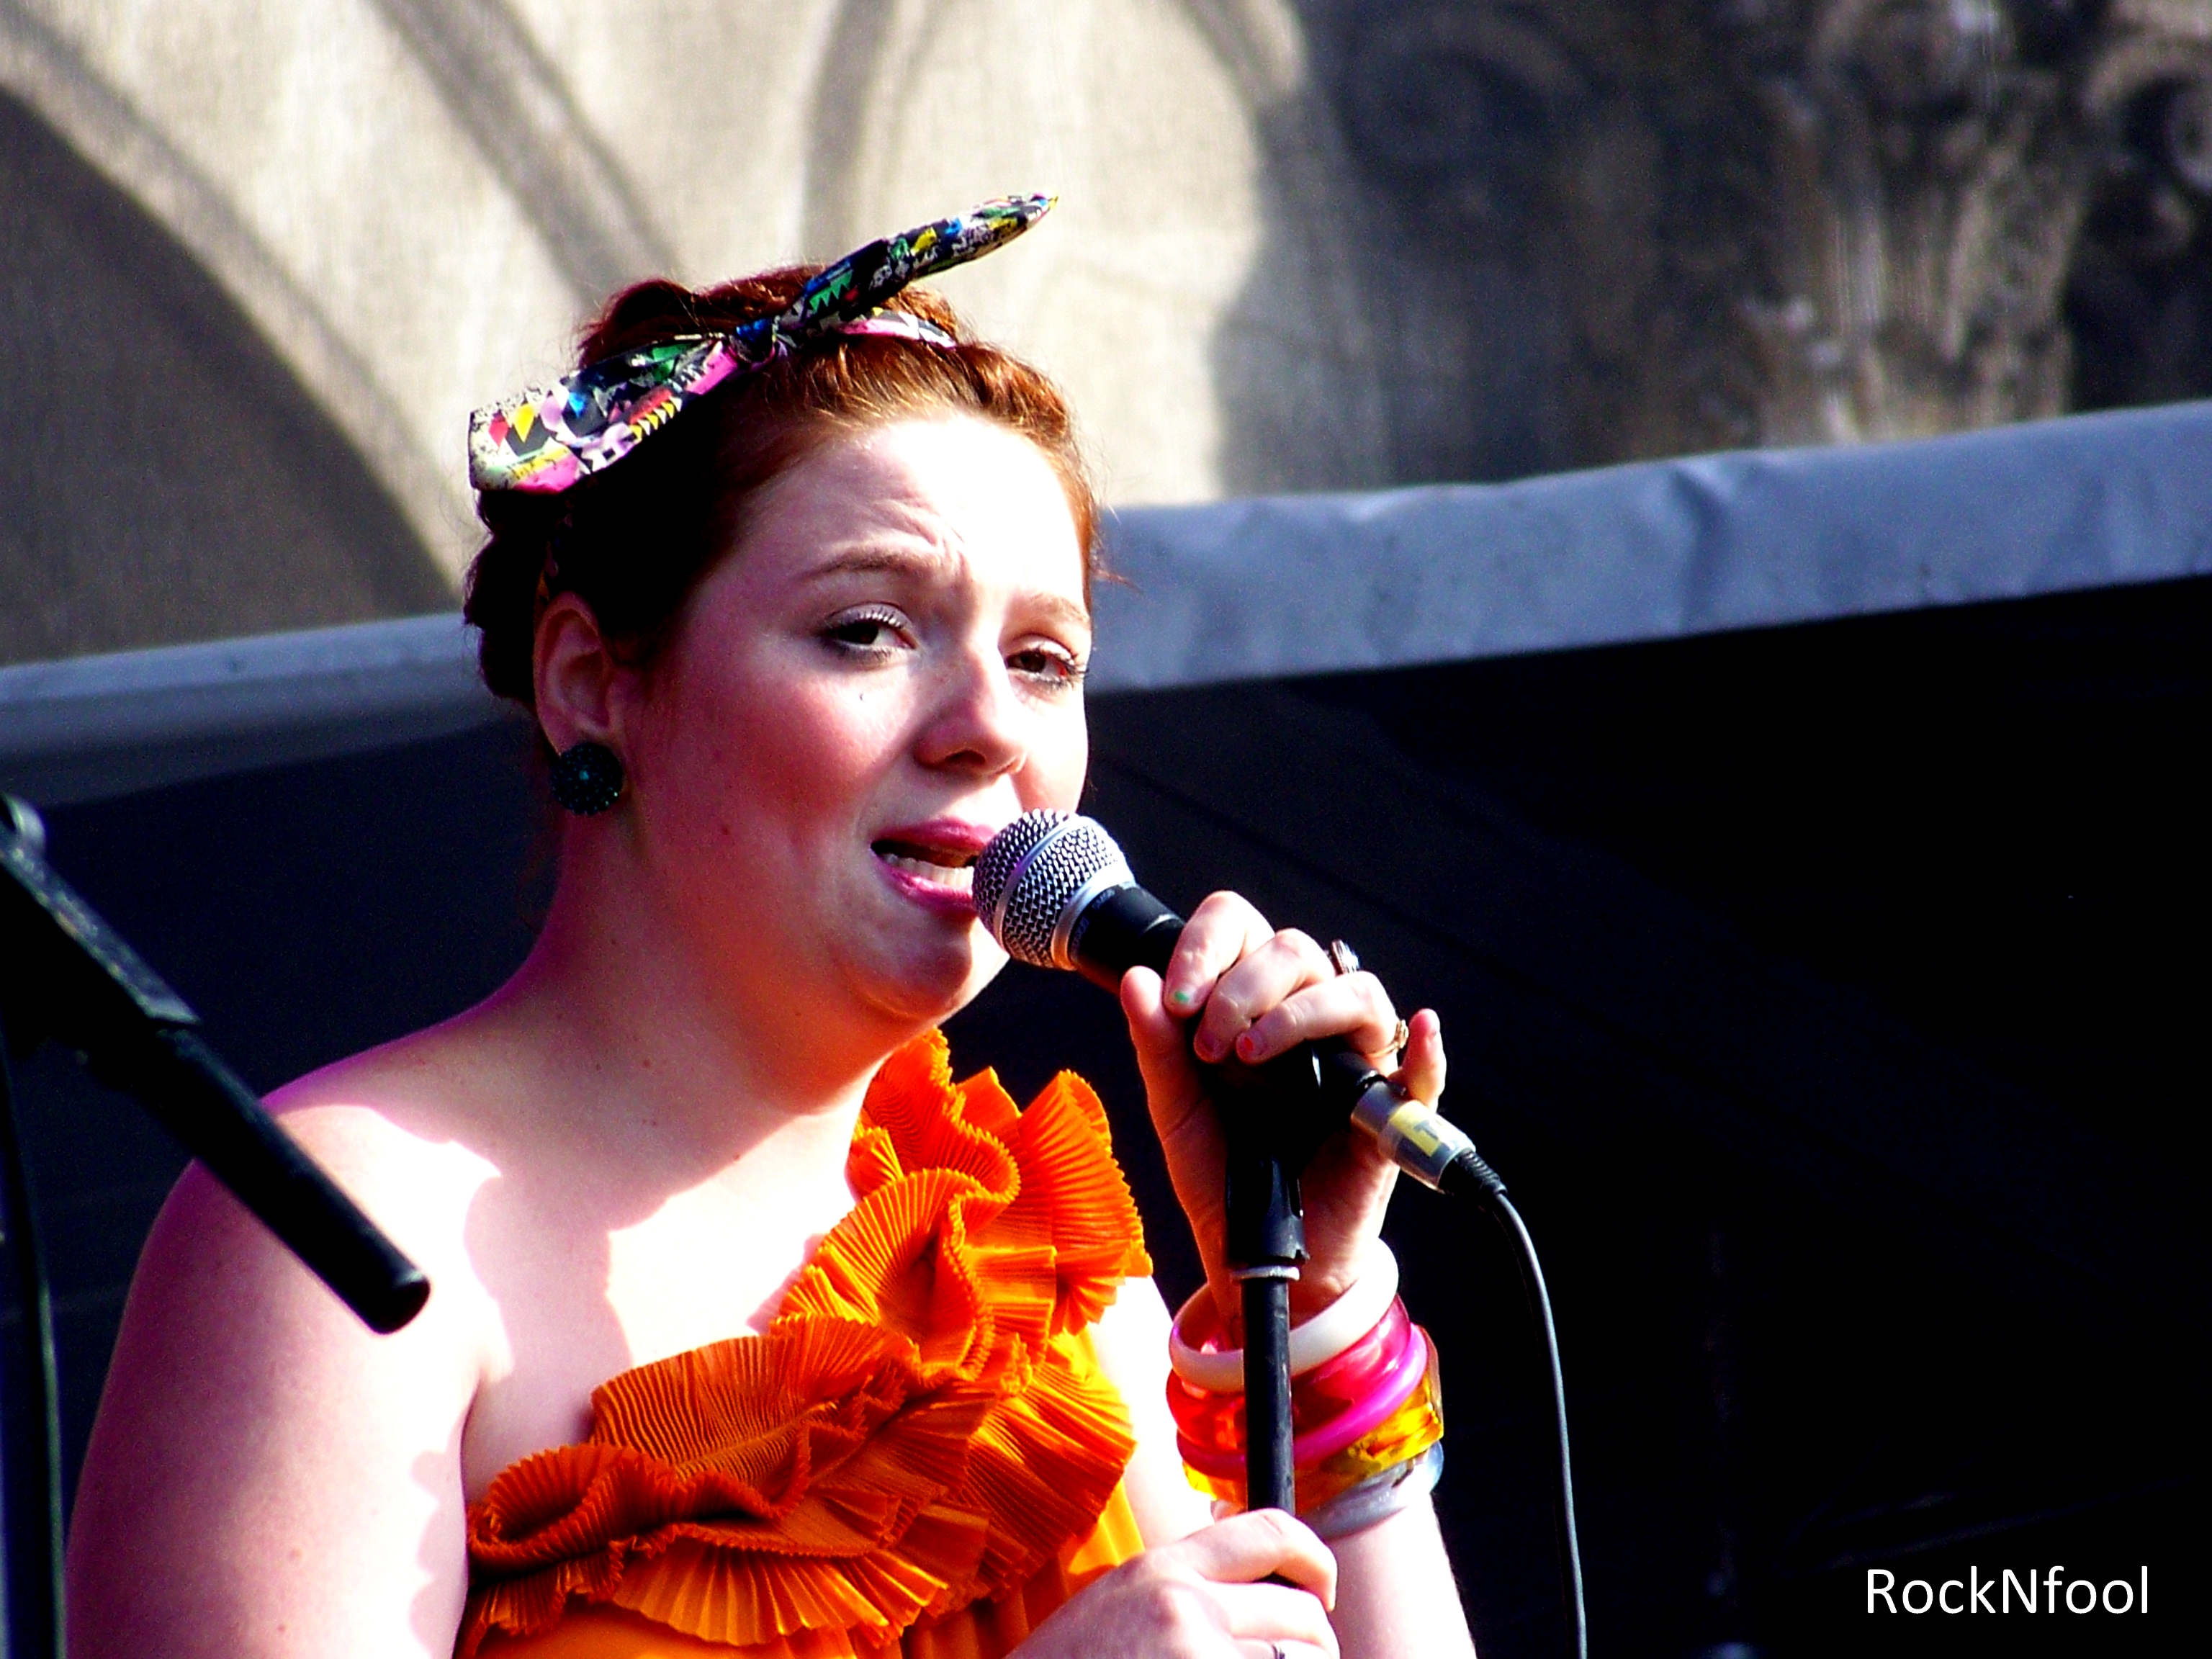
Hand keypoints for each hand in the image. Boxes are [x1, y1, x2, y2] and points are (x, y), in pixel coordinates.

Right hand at [1016, 1509, 1339, 1658]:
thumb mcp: (1115, 1610)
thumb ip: (1178, 1592)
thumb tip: (1261, 1592)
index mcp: (1160, 1569)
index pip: (1270, 1531)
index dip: (1314, 1560)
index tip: (1322, 1590)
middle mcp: (1185, 1602)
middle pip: (1303, 1615)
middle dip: (1310, 1648)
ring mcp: (1201, 1655)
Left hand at [1119, 892, 1447, 1326]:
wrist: (1251, 1250)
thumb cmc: (1218, 1173)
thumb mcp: (1175, 1110)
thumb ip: (1157, 1047)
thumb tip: (1137, 978)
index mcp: (1250, 1004)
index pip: (1244, 929)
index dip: (1208, 945)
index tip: (1176, 998)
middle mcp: (1305, 1020)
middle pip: (1296, 951)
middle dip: (1244, 985)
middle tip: (1212, 1044)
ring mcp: (1352, 1061)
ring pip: (1357, 993)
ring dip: (1303, 1012)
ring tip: (1256, 1053)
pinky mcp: (1389, 1112)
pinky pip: (1423, 1072)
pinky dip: (1426, 1049)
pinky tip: (1420, 1032)